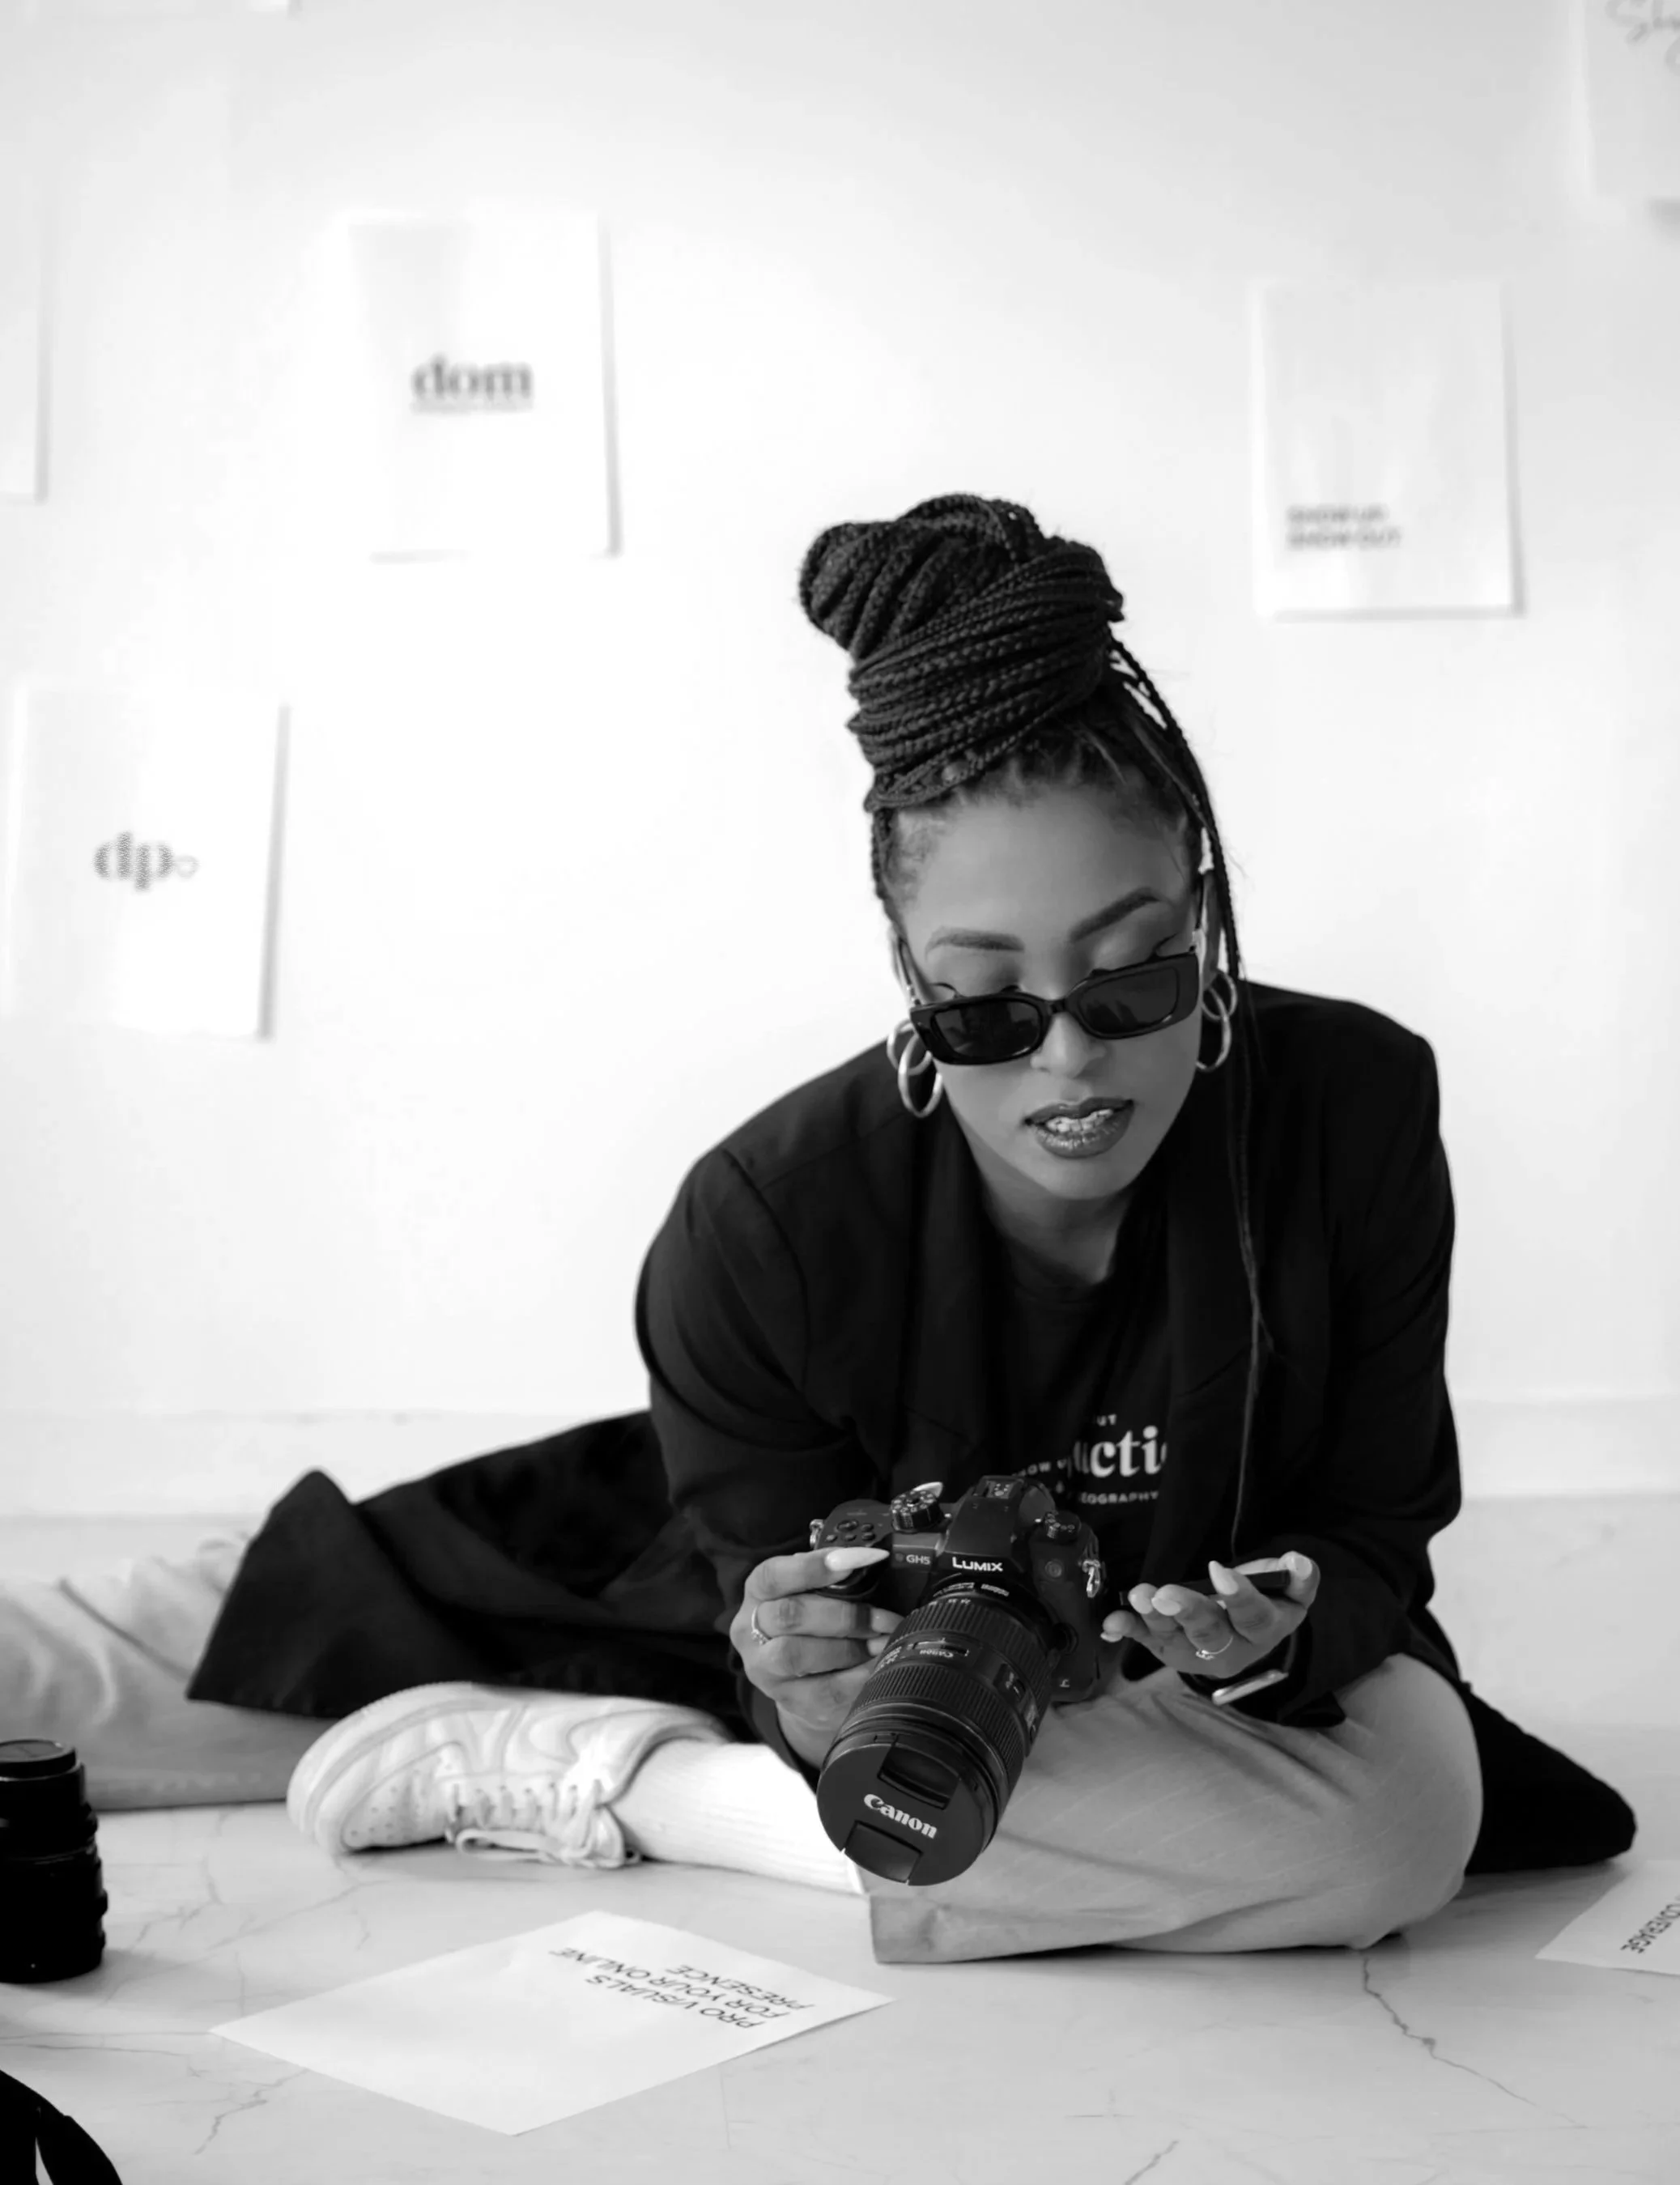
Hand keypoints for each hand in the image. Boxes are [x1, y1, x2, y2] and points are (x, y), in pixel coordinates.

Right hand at [732, 1544, 902, 1755]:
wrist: (801, 1682)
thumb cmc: (812, 1624)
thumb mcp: (811, 1595)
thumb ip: (831, 1580)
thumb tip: (870, 1563)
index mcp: (757, 1594)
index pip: (773, 1575)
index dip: (813, 1567)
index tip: (857, 1560)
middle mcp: (750, 1631)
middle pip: (789, 1615)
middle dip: (844, 1615)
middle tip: (884, 1617)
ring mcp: (765, 1671)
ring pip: (797, 1654)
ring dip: (848, 1647)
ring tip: (882, 1642)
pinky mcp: (788, 1702)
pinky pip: (824, 1691)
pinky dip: (858, 1677)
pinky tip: (878, 1667)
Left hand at [1100, 1554, 1318, 1681]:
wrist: (1246, 1633)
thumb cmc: (1268, 1601)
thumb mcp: (1289, 1590)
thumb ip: (1298, 1578)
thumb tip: (1297, 1562)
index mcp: (1265, 1631)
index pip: (1256, 1618)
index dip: (1240, 1597)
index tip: (1220, 1571)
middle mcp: (1230, 1649)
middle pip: (1210, 1633)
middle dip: (1188, 1612)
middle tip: (1166, 1595)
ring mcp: (1196, 1652)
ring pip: (1175, 1638)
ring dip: (1154, 1618)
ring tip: (1140, 1597)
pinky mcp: (1168, 1649)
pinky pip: (1147, 1641)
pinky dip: (1129, 1631)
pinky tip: (1112, 1622)